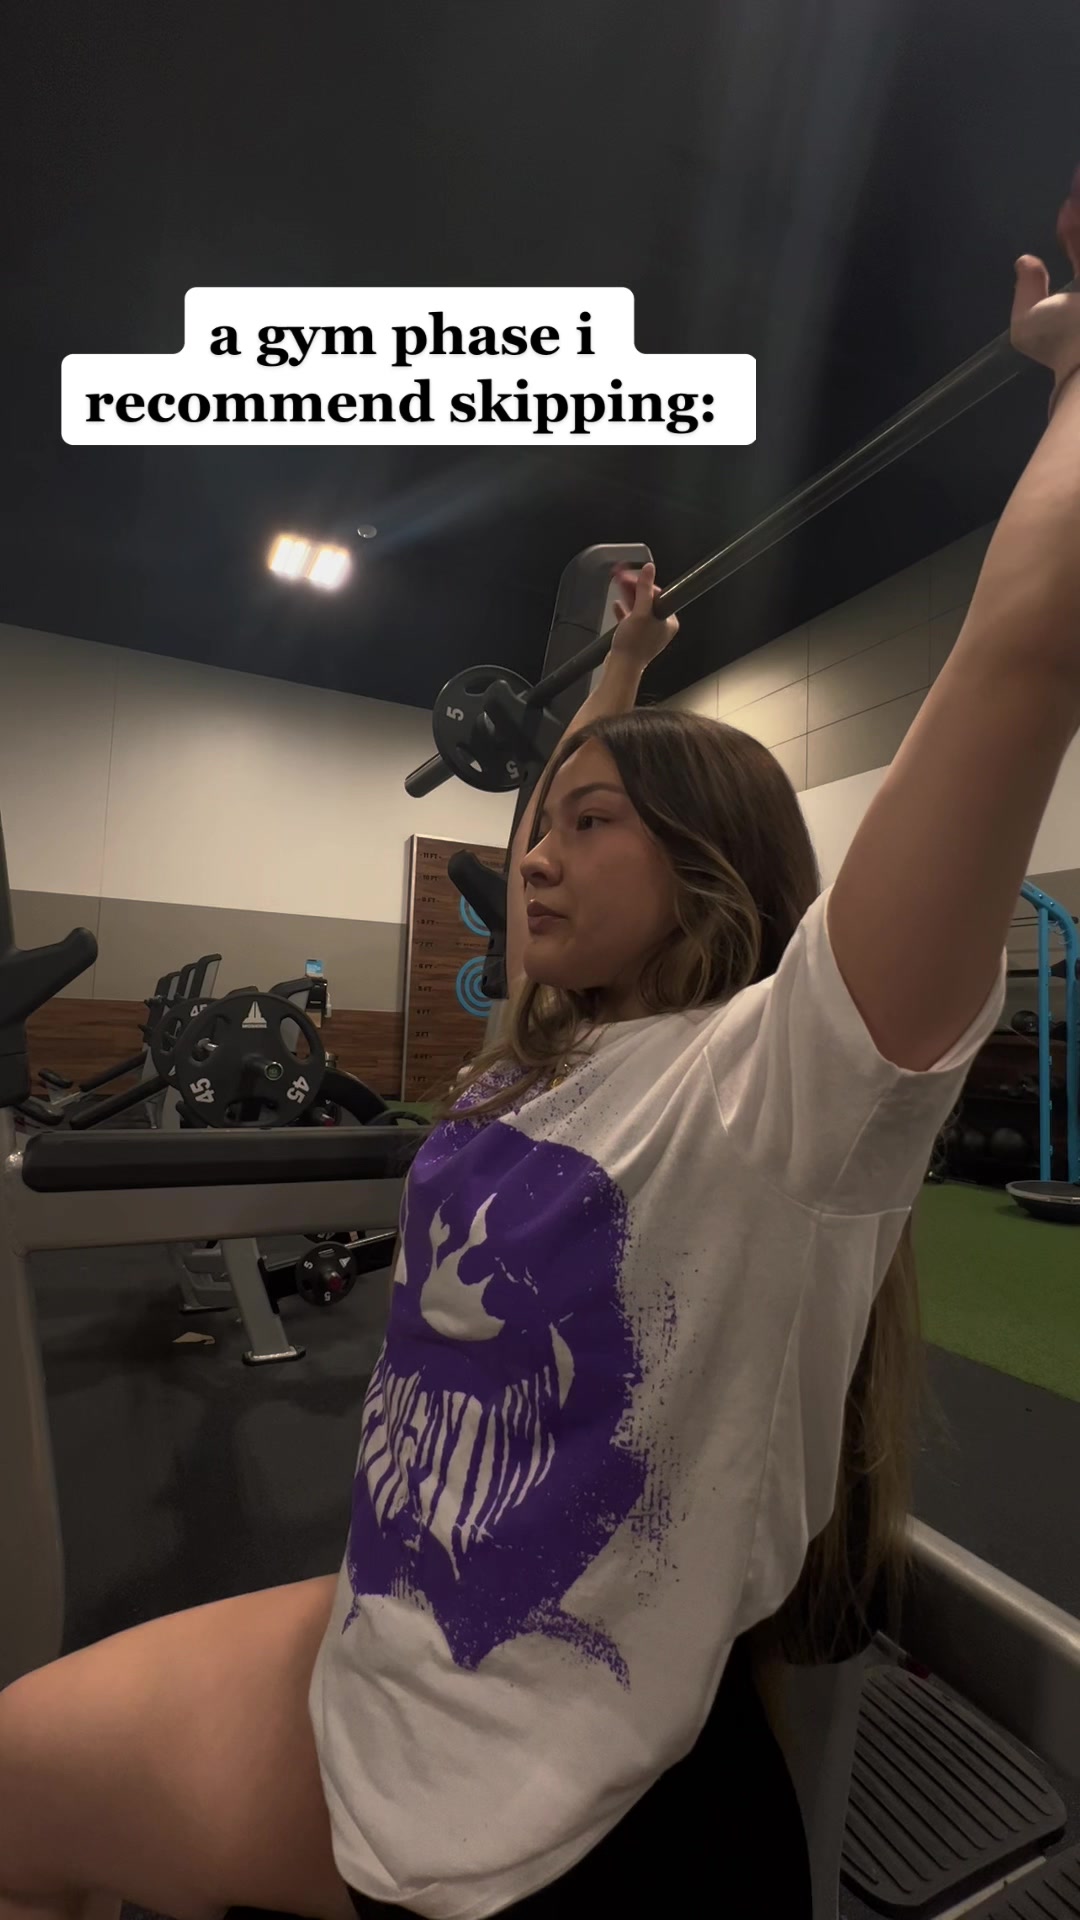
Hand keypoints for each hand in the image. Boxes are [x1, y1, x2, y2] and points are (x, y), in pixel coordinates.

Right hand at [608, 561, 679, 669]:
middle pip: (648, 599)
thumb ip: (644, 589)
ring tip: (618, 585)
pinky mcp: (637, 637)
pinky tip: (617, 606)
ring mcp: (649, 632)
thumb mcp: (640, 612)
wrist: (621, 668)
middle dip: (634, 588)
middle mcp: (661, 626)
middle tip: (621, 577)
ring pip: (639, 608)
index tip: (631, 576)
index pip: (659, 594)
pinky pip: (631, 619)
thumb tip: (649, 570)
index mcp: (669, 620)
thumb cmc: (633, 645)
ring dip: (628, 596)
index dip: (644, 584)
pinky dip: (624, 611)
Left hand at [1011, 172, 1079, 397]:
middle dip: (1079, 213)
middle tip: (1077, 180)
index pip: (1078, 252)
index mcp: (1079, 298)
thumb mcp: (1026, 324)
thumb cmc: (1060, 340)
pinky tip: (1077, 188)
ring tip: (1078, 179)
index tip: (1066, 206)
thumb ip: (1024, 293)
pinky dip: (1079, 221)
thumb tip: (1024, 261)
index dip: (1071, 229)